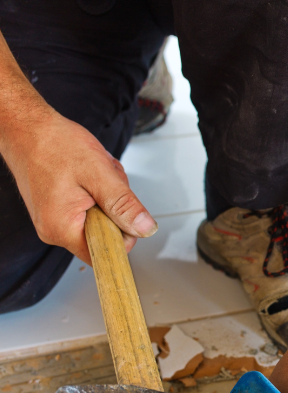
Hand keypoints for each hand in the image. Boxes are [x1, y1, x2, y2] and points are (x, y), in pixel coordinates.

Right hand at [5, 109, 156, 263]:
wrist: (26, 127)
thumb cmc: (54, 144)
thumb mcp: (100, 174)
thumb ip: (124, 205)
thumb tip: (145, 229)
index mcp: (62, 229)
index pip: (106, 253)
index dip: (123, 234)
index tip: (124, 209)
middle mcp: (54, 231)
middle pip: (105, 234)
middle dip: (115, 207)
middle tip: (104, 181)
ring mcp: (53, 220)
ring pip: (99, 218)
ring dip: (106, 195)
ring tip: (93, 173)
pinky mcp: (56, 210)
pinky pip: (88, 209)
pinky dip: (95, 191)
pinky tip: (87, 175)